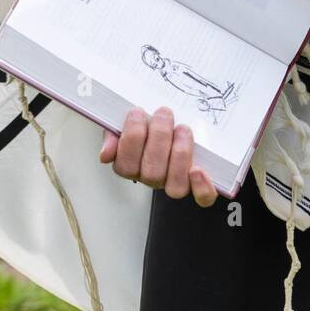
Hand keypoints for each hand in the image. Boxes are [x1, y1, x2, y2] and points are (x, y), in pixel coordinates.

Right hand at [99, 106, 217, 206]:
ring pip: (176, 187)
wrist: (171, 118)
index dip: (132, 139)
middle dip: (158, 138)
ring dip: (179, 155)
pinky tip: (199, 169)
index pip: (126, 166)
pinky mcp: (199, 185)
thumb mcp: (125, 122)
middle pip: (152, 173)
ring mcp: (175, 182)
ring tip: (182, 129)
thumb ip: (113, 136)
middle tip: (164, 113)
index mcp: (132, 166)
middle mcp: (153, 178)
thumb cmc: (148, 120)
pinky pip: (203, 198)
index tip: (137, 112)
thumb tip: (106, 155)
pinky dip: (202, 188)